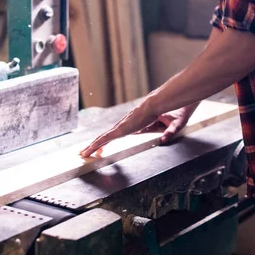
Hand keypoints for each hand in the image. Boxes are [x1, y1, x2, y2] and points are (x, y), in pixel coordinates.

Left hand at [79, 102, 198, 157]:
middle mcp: (128, 123)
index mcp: (138, 122)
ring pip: (104, 137)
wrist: (164, 101)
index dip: (114, 138)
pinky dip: (97, 144)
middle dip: (98, 143)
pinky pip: (106, 138)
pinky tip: (89, 150)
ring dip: (93, 145)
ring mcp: (124, 125)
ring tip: (83, 153)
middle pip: (109, 135)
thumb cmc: (172, 108)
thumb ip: (168, 133)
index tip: (108, 144)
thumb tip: (164, 140)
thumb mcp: (171, 124)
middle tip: (87, 150)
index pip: (122, 131)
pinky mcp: (122, 128)